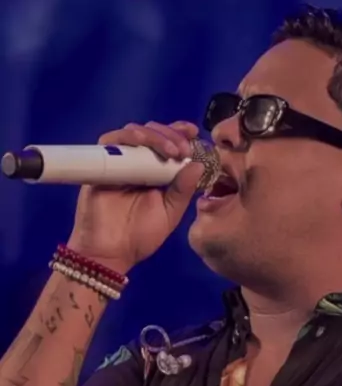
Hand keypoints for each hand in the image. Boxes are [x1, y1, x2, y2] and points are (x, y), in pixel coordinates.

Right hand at [67, 120, 204, 273]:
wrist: (110, 253)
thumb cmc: (140, 237)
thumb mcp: (169, 214)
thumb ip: (183, 190)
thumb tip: (197, 165)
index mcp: (156, 173)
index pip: (168, 144)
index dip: (179, 133)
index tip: (194, 132)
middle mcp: (138, 163)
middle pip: (152, 133)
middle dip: (171, 134)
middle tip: (183, 149)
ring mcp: (118, 162)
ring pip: (134, 132)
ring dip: (154, 135)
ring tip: (170, 150)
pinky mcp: (101, 164)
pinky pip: (111, 141)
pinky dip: (127, 137)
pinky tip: (141, 143)